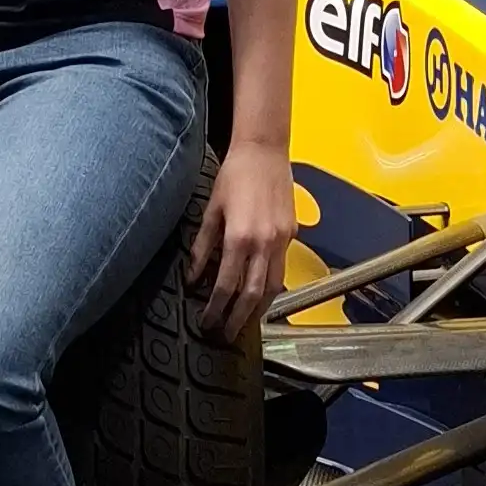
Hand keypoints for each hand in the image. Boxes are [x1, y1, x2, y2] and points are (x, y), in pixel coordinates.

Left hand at [189, 136, 294, 340]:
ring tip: (245, 322)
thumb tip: (193, 277)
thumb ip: (202, 247)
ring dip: (259, 309)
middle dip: (237, 319)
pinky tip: (260, 294)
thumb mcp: (211, 210)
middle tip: (225, 334)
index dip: (215, 308)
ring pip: (273, 286)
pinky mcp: (292, 234)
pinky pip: (282, 269)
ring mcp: (282, 240)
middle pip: (252, 294)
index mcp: (240, 237)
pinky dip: (271, 287)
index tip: (206, 321)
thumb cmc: (234, 175)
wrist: (264, 151)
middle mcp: (264, 243)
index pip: (226, 285)